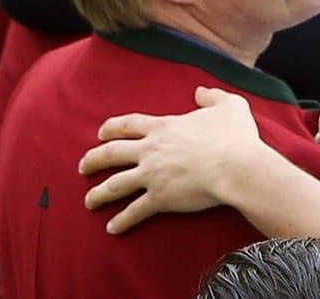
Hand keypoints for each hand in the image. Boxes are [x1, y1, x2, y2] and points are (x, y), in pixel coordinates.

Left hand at [78, 86, 268, 233]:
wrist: (236, 166)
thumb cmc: (235, 137)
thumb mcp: (229, 106)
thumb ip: (212, 96)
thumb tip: (200, 91)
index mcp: (163, 127)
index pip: (128, 124)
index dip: (111, 128)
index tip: (101, 133)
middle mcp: (150, 150)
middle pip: (111, 154)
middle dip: (93, 160)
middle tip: (83, 166)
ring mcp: (152, 176)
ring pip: (115, 185)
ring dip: (99, 193)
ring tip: (89, 201)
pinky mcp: (160, 198)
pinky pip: (135, 211)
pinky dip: (122, 221)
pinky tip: (112, 228)